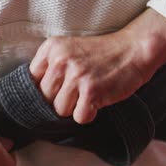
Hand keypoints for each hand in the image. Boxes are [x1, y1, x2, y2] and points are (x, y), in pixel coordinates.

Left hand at [29, 8, 165, 123]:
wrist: (134, 49)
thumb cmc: (101, 53)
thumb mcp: (69, 49)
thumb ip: (51, 66)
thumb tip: (34, 95)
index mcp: (51, 48)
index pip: (32, 80)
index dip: (45, 89)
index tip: (59, 87)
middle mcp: (60, 61)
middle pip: (45, 98)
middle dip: (60, 100)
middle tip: (77, 92)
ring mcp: (76, 76)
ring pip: (60, 110)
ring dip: (74, 108)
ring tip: (87, 95)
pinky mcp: (91, 92)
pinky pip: (79, 117)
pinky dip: (88, 114)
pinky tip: (96, 101)